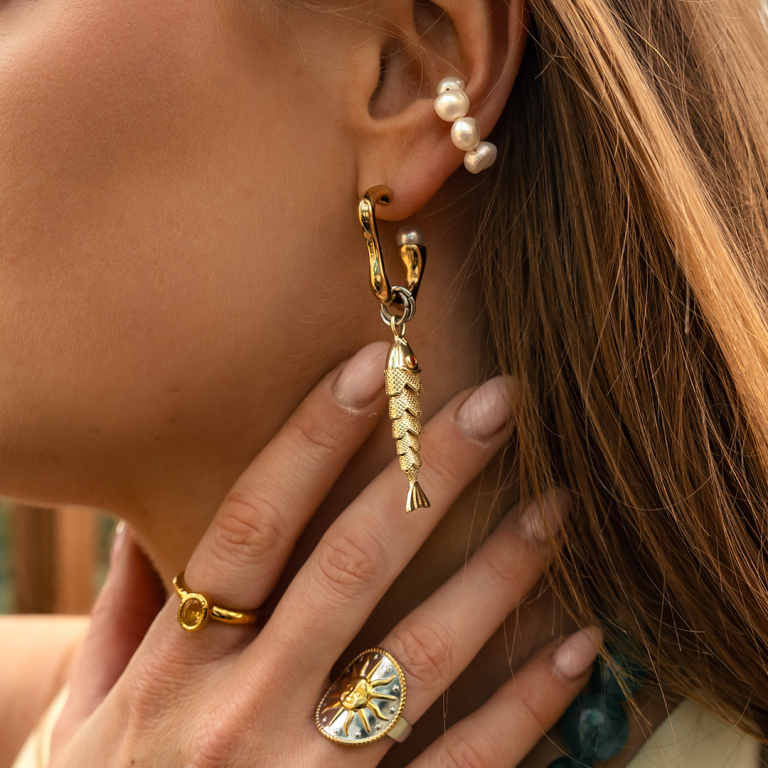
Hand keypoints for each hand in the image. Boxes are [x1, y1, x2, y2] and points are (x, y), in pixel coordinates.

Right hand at [49, 341, 599, 767]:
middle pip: (351, 567)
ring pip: (423, 655)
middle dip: (430, 475)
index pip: (251, 527)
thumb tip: (148, 520)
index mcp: (174, 671)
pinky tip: (579, 641)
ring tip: (556, 504)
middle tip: (497, 404)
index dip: (311, 439)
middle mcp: (244, 716)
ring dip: (499, 571)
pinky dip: (529, 704)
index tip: (375, 367)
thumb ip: (122, 616)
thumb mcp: (87, 713)